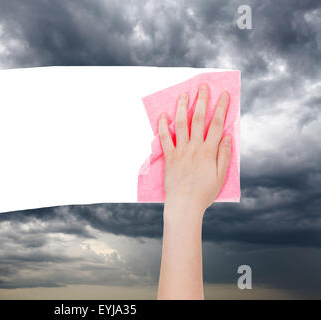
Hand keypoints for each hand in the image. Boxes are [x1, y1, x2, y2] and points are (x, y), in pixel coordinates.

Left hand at [158, 84, 231, 216]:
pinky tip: (163, 115)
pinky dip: (163, 126)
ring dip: (182, 107)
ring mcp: (180, 151)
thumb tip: (227, 136)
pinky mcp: (169, 157)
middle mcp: (194, 147)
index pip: (217, 124)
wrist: (184, 205)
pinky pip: (164, 139)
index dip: (221, 108)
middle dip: (202, 100)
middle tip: (203, 86)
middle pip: (199, 119)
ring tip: (183, 94)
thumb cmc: (204, 193)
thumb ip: (224, 155)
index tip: (224, 94)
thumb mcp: (220, 176)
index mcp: (209, 151)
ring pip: (181, 124)